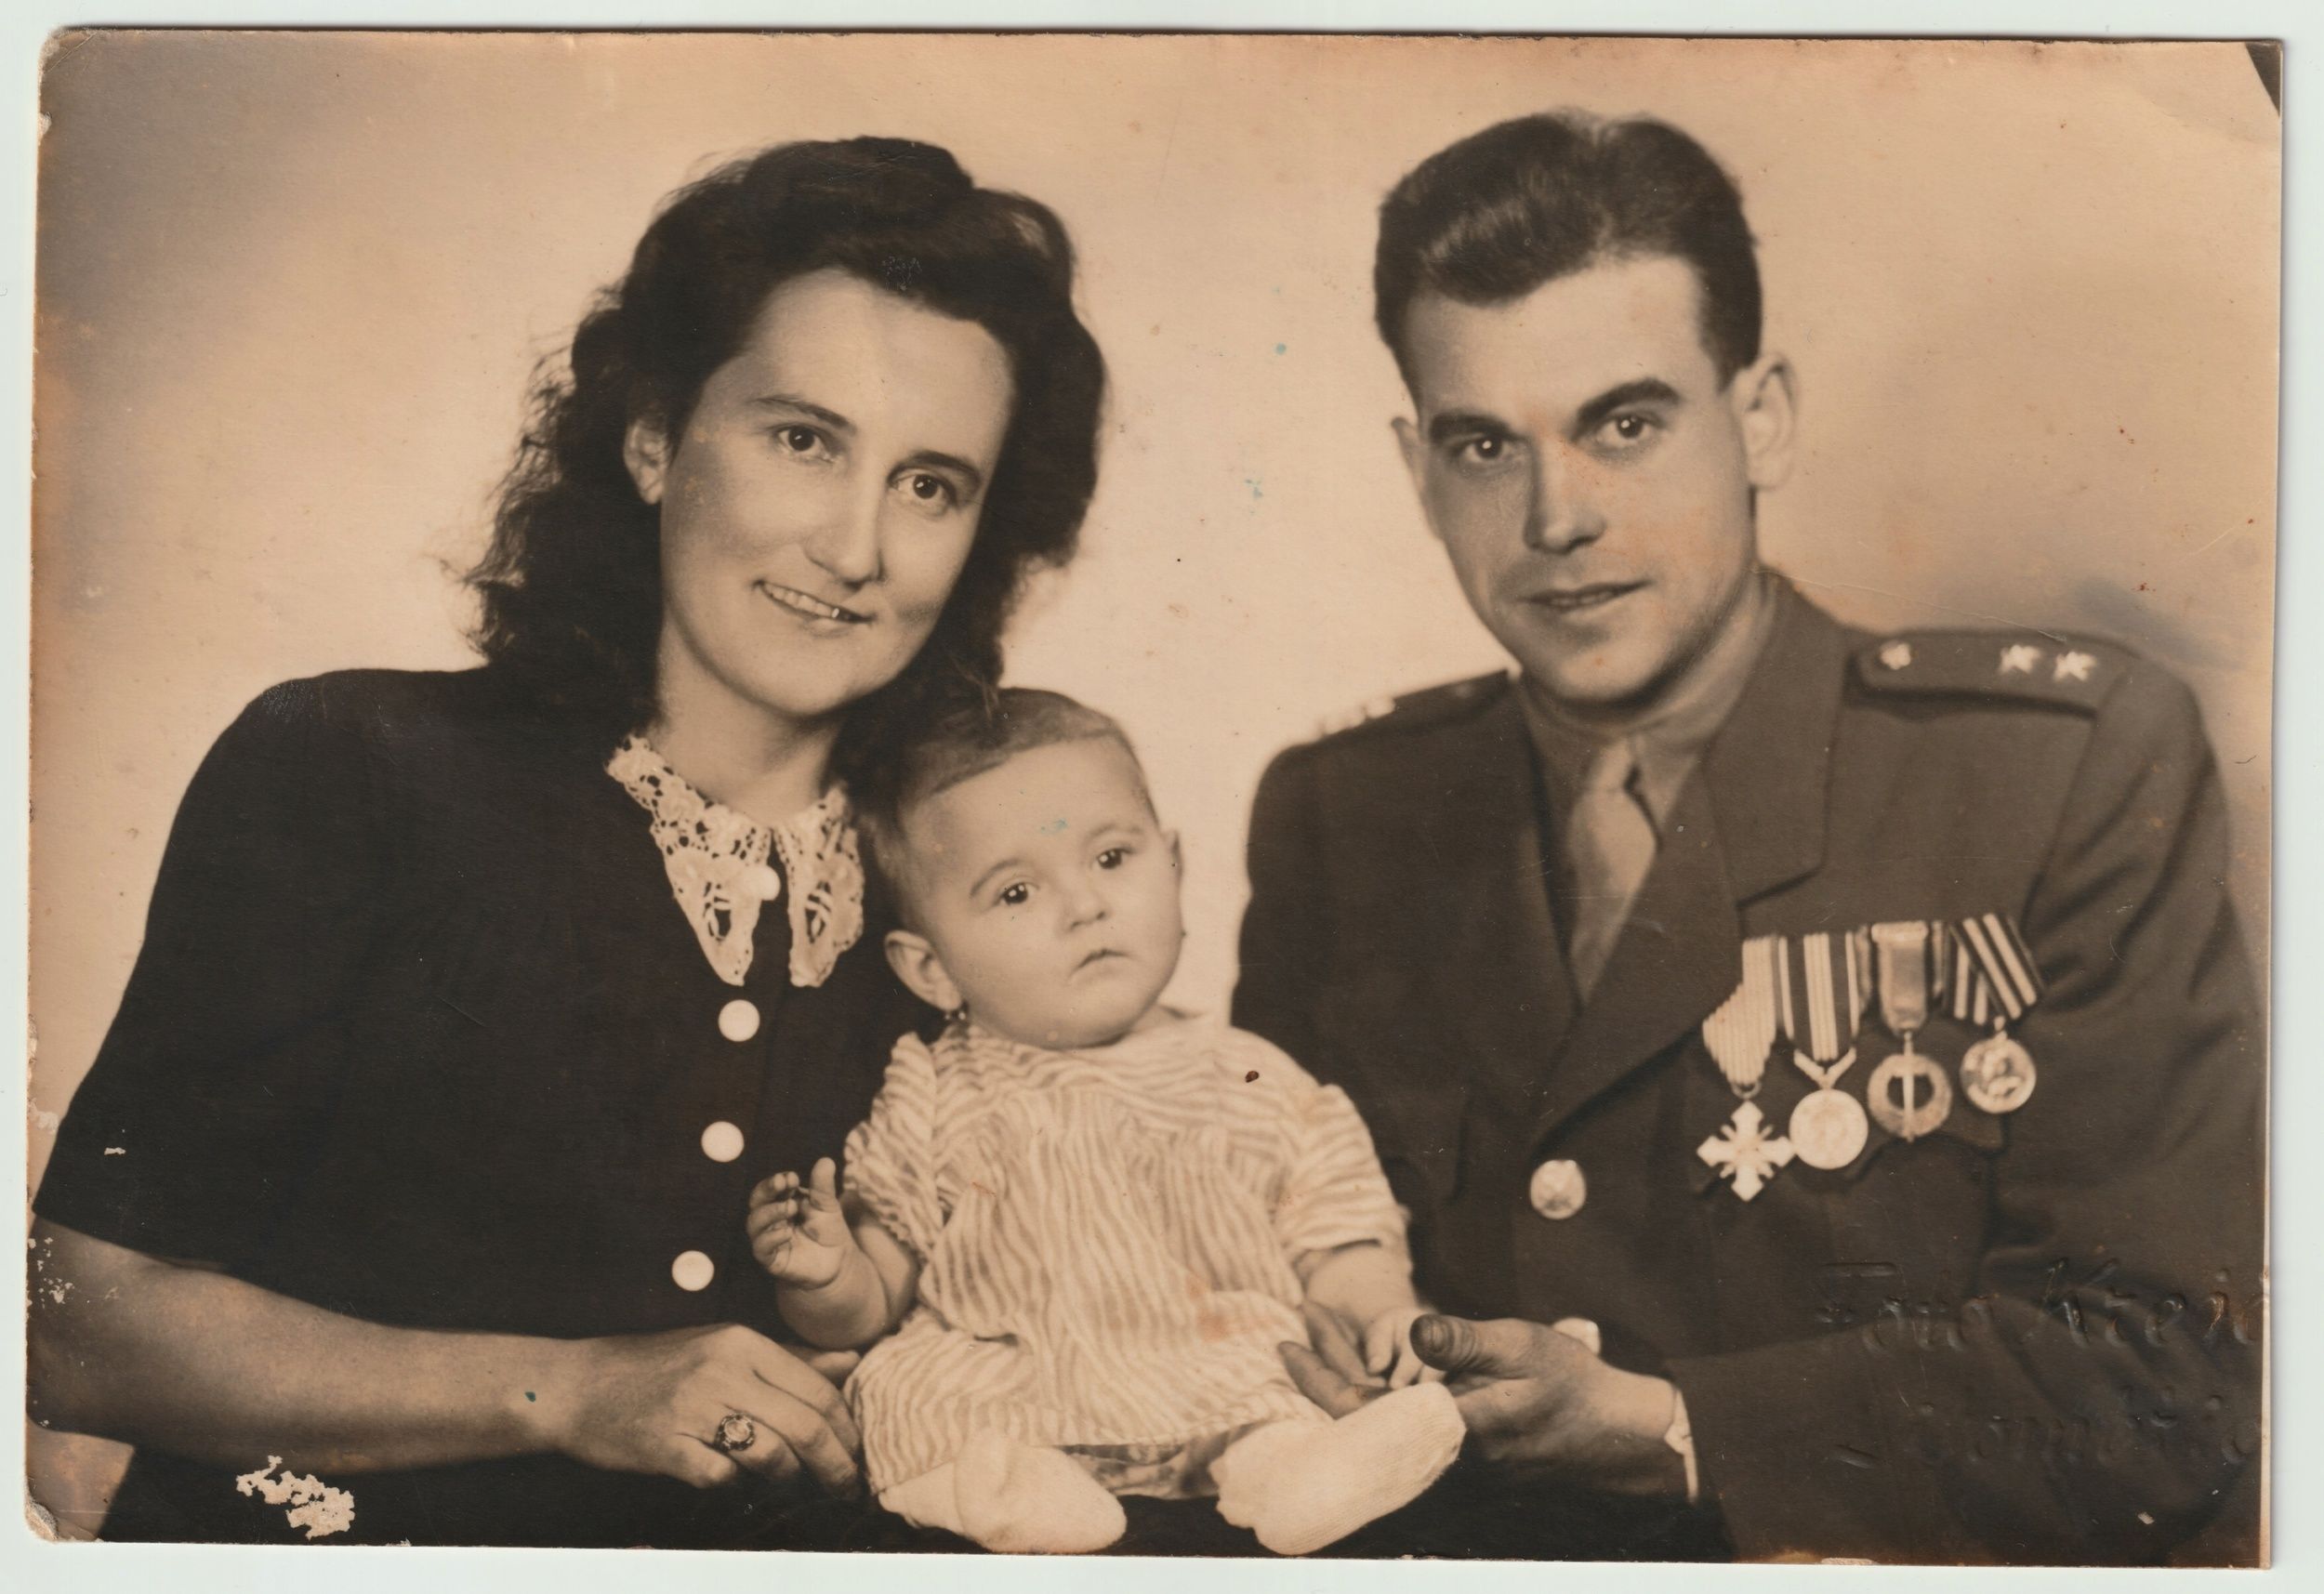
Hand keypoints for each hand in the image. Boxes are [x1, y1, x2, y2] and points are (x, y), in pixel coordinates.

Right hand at [537, 1323, 862, 1493]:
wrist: (578, 1385)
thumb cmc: (659, 1366)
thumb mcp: (725, 1346)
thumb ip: (790, 1357)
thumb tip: (850, 1361)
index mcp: (742, 1342)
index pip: (818, 1390)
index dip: (846, 1429)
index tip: (856, 1453)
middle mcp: (722, 1370)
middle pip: (805, 1425)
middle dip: (836, 1465)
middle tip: (847, 1488)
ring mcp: (692, 1408)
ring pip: (771, 1454)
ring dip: (792, 1480)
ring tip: (797, 1489)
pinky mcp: (665, 1446)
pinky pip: (721, 1477)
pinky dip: (738, 1488)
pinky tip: (739, 1485)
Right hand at [747, 1158, 854, 1288]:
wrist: (838, 1263)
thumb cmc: (829, 1230)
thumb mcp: (828, 1206)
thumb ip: (823, 1186)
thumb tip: (826, 1161)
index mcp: (781, 1202)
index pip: (770, 1188)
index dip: (776, 1181)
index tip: (792, 1177)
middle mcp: (770, 1219)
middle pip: (756, 1202)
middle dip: (767, 1190)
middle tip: (783, 1182)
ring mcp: (769, 1239)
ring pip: (755, 1224)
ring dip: (770, 1212)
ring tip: (791, 1207)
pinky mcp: (771, 1260)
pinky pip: (761, 1248)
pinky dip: (772, 1238)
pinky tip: (787, 1232)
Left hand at [1282, 1313, 1684, 1497]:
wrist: (1615, 1435)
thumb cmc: (1571, 1384)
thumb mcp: (1522, 1346)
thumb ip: (1465, 1341)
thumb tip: (1415, 1332)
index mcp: (1450, 1433)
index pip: (1361, 1414)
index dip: (1318, 1379)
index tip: (1288, 1342)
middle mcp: (1440, 1459)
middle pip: (1358, 1420)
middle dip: (1322, 1370)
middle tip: (1298, 1326)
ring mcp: (1447, 1463)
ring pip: (1376, 1425)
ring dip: (1344, 1379)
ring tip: (1321, 1335)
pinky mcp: (1455, 1458)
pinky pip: (1397, 1429)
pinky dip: (1372, 1393)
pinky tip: (1361, 1367)